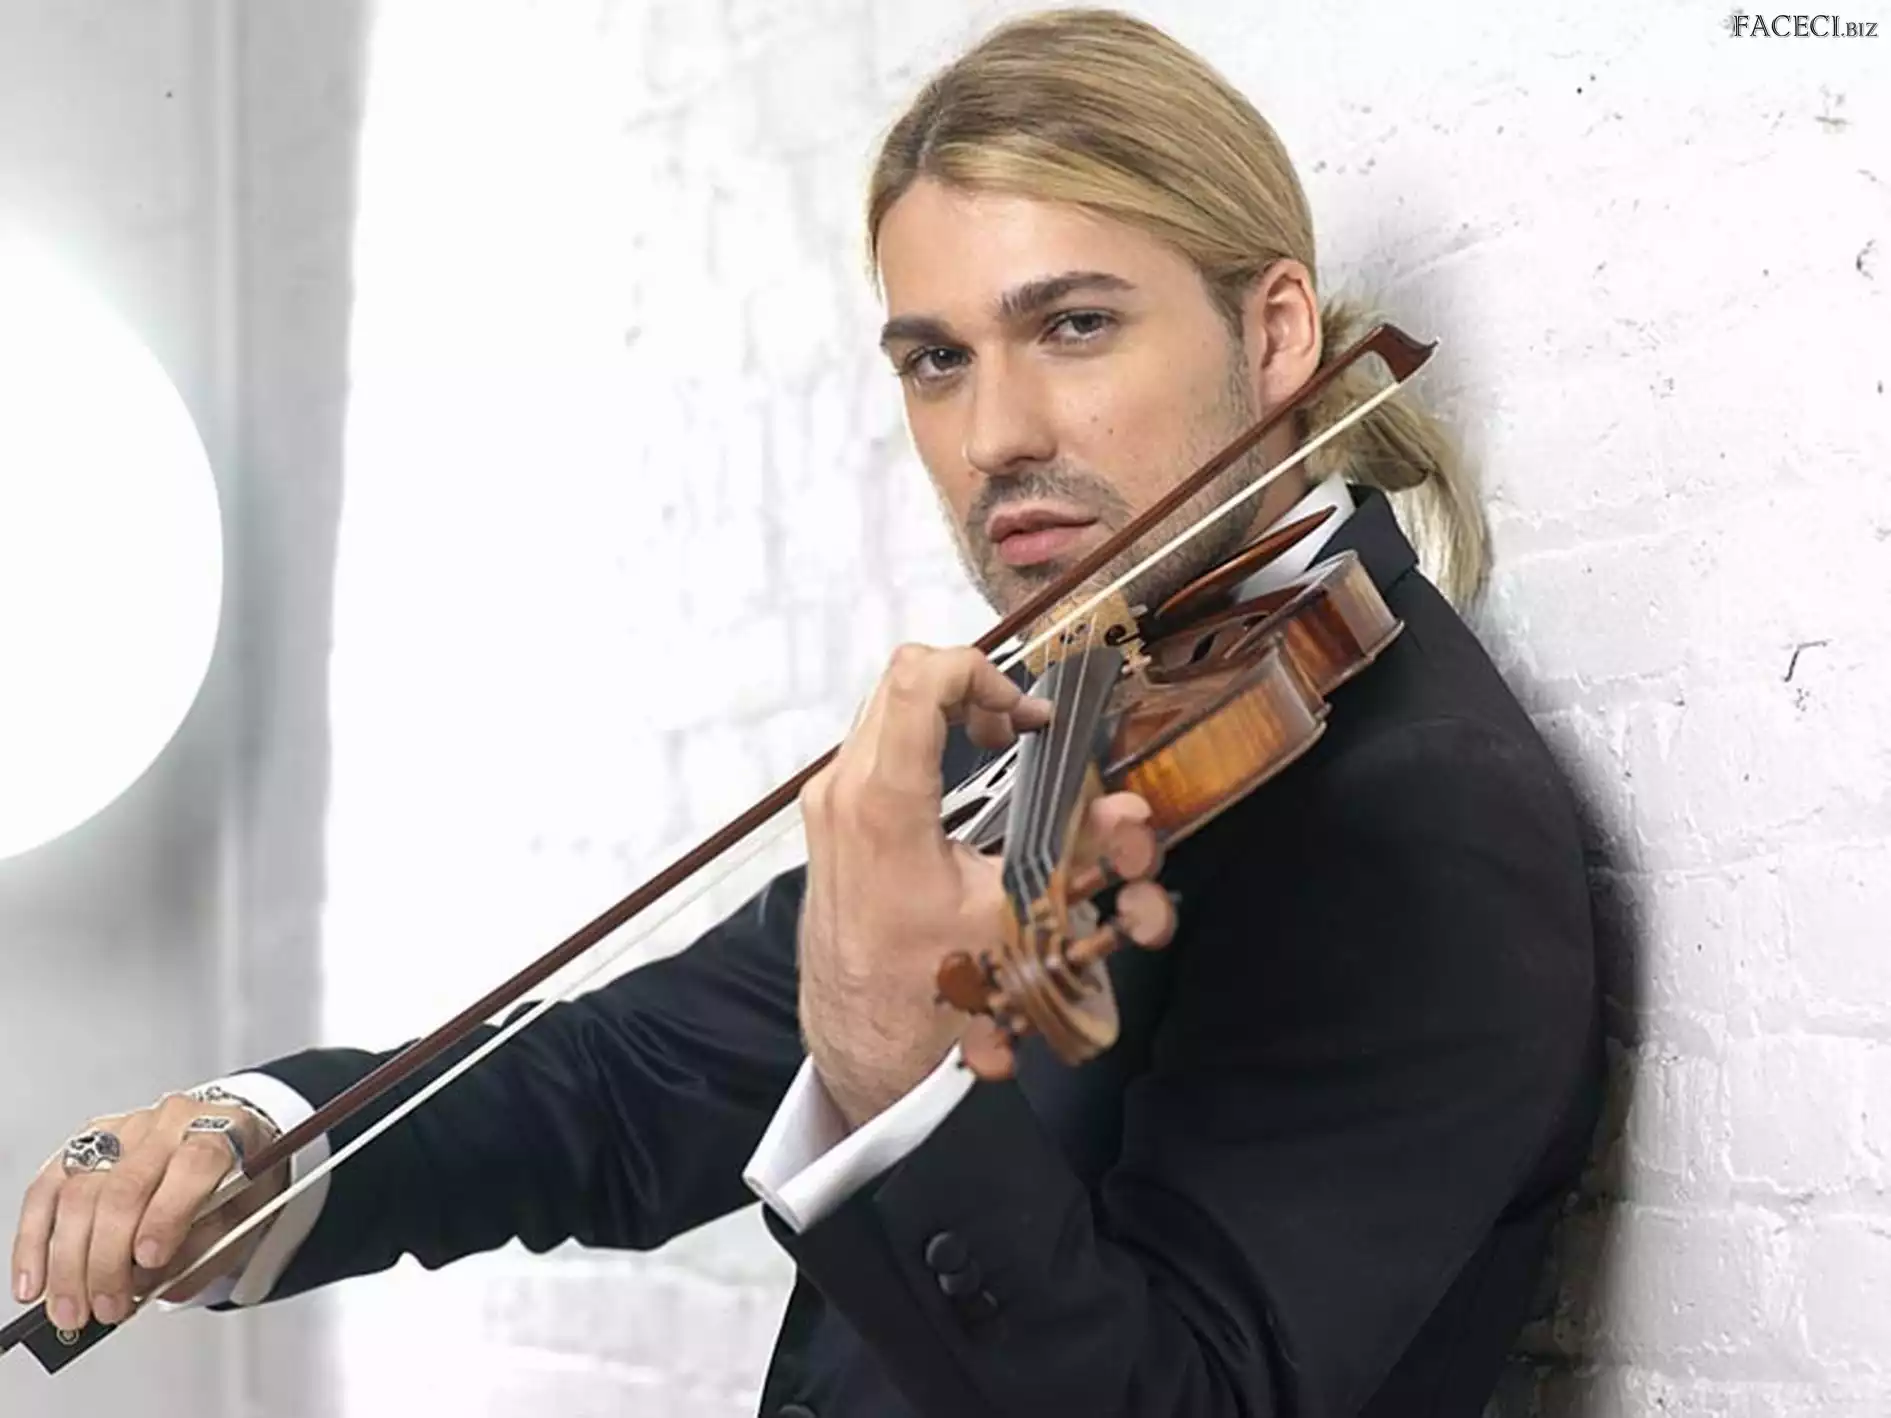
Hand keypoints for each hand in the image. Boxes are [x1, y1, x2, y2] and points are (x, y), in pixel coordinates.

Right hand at [11, 1093, 288, 1329]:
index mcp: (224, 1130)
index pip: (194, 1165)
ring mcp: (124, 1130)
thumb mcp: (248, 1217)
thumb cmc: (239, 1183)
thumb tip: (148, 1286)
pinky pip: (47, 1189)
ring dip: (67, 1262)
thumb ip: (206, 1251)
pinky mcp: (85, 1143)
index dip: (168, 1215)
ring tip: (71, 1309)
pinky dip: (34, 1240)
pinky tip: (35, 1280)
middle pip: (124, 1188)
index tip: (149, 1260)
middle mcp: (170, 1124)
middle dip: (107, 1259)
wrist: (230, 1145)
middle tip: (106, 1307)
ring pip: (78, 1192)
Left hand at [796, 643, 1172, 1127]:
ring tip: (995, 744)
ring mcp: (826, 798)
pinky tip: (959, 773)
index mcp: (883, 806)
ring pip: (889, 702)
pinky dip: (924, 735)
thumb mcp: (1013, 923)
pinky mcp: (826, 810)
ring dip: (951, 709)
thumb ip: (1077, 858)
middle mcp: (842, 789)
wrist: (860, 1038)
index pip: (920, 677)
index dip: (985, 672)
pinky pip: (875, 736)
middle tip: (1019, 728)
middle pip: (906, 676)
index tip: (1026, 715)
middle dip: (975, 688)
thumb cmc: (927, 990)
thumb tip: (1130, 810)